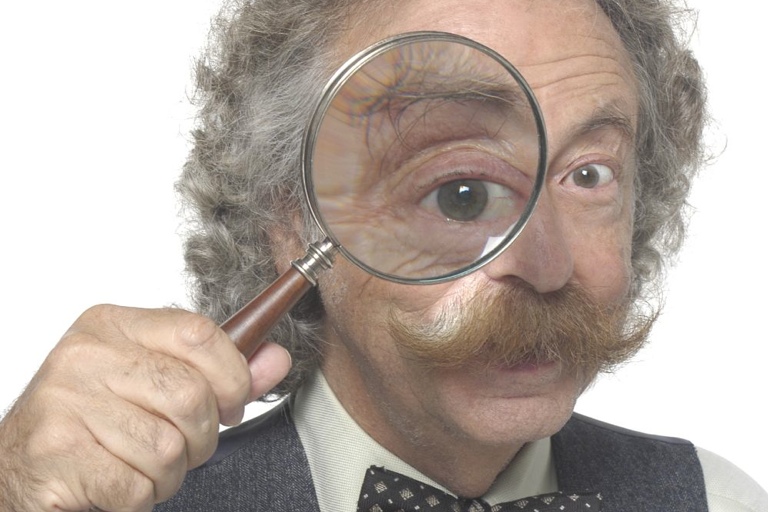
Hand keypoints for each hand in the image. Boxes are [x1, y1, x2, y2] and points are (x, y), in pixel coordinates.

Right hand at [0, 305, 291, 511]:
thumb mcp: (155, 381)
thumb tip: (277, 358)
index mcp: (111, 325)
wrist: (17, 467)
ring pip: (168, 447)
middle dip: (203, 435)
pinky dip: (141, 497)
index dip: (233, 376)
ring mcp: (63, 403)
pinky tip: (118, 483)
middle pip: (191, 395)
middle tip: (183, 445)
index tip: (233, 402)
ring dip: (169, 472)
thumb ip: (220, 371)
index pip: (199, 333)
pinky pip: (137, 486)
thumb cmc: (93, 421)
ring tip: (141, 464)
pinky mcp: (55, 455)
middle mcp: (83, 356)